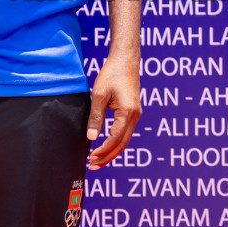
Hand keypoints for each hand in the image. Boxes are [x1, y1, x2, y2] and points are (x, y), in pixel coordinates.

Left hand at [87, 51, 140, 167]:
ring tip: (98, 160)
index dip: (103, 150)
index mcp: (128, 112)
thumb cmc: (112, 74)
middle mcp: (135, 115)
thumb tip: (91, 138)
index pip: (115, 138)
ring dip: (113, 151)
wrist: (125, 60)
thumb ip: (96, 117)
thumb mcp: (99, 95)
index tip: (91, 158)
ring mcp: (136, 114)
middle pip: (123, 144)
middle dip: (108, 156)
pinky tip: (106, 145)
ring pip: (126, 139)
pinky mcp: (133, 111)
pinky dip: (117, 141)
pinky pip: (126, 131)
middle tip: (93, 166)